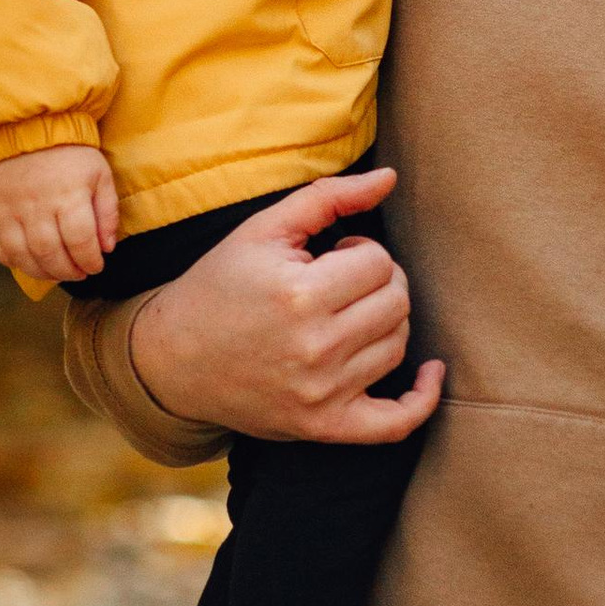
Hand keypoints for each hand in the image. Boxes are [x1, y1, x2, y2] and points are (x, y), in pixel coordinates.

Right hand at [0, 142, 118, 283]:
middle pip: (49, 253)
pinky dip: (7, 259)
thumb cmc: (71, 154)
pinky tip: (24, 259)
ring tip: (55, 271)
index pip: (80, 242)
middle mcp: (35, 204)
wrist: (29, 127)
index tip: (96, 266)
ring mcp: (7, 208)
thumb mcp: (100, 175)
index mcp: (67, 195)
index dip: (90, 261)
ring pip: (21, 255)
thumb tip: (106, 248)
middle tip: (78, 273)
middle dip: (67, 272)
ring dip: (40, 272)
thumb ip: (108, 212)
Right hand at [125, 165, 444, 447]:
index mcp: (300, 295)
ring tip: (349, 315)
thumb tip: (391, 178)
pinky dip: (424, 399)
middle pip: (396, 303)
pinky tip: (432, 373)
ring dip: (385, 324)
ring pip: (398, 346)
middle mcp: (315, 348)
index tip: (332, 256)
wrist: (172, 359)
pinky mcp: (324, 427)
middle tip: (342, 284)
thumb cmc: (220, 286)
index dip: (361, 251)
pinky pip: (397, 423)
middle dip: (378, 283)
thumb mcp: (263, 230)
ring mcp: (321, 393)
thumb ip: (329, 198)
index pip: (379, 263)